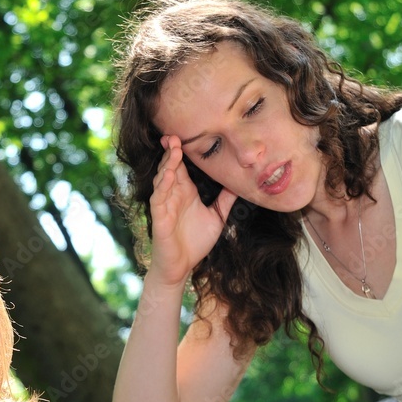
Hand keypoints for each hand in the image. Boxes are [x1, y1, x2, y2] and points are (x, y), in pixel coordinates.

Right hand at [148, 135, 237, 285]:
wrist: (182, 267)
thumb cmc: (195, 242)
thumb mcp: (217, 217)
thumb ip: (226, 200)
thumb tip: (241, 184)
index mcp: (185, 191)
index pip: (181, 165)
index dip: (181, 150)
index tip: (185, 134)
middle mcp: (173, 194)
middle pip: (170, 167)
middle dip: (171, 150)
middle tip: (173, 134)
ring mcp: (165, 204)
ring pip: (163, 178)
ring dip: (167, 164)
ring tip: (173, 149)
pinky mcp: (159, 217)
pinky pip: (159, 197)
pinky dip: (163, 185)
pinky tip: (168, 174)